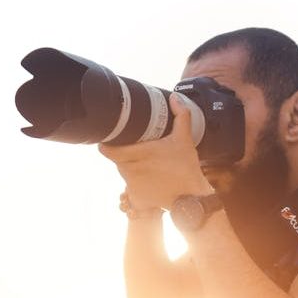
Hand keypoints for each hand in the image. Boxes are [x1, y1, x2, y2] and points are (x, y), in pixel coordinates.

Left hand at [99, 94, 212, 209]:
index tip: (112, 139)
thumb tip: (175, 98)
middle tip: (139, 151)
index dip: (106, 144)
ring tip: (148, 166)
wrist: (191, 198)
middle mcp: (131, 170)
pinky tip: (151, 182)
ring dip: (131, 169)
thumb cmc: (186, 168)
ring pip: (124, 173)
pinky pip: (130, 190)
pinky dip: (137, 186)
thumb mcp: (184, 140)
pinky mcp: (136, 199)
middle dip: (124, 154)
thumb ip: (180, 116)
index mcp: (137, 154)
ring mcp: (132, 186)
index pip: (106, 150)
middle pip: (117, 160)